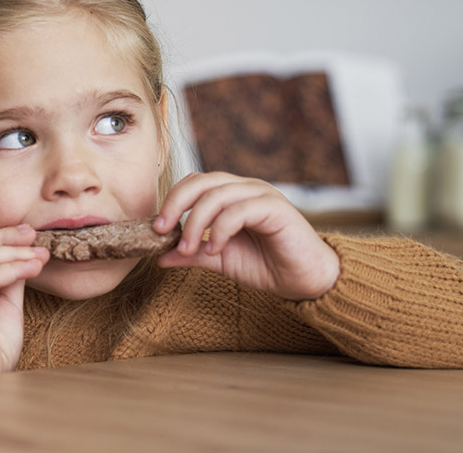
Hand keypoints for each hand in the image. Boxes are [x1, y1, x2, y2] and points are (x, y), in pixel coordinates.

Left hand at [153, 172, 339, 300]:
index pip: (194, 183)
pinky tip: (215, 249)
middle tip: (162, 231)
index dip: (172, 201)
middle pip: (202, 182)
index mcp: (231, 195)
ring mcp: (261, 195)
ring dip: (196, 223)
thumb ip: (191, 254)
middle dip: (176, 205)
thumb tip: (158, 256)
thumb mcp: (219, 259)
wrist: (306, 280)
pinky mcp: (275, 208)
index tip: (157, 230)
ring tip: (190, 250)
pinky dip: (220, 230)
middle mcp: (245, 189)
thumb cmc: (266, 265)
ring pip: (217, 195)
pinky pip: (239, 210)